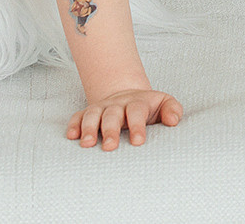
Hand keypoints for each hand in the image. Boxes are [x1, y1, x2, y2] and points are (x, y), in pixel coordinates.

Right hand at [67, 87, 181, 150]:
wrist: (128, 96)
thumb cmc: (149, 107)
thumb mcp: (165, 103)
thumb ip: (172, 110)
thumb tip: (173, 121)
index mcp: (137, 102)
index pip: (136, 111)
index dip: (137, 126)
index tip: (138, 142)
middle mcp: (117, 104)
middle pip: (112, 114)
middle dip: (110, 130)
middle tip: (110, 147)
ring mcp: (102, 107)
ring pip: (93, 114)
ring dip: (89, 128)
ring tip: (87, 144)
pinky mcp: (88, 113)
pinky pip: (78, 116)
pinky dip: (74, 125)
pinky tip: (72, 136)